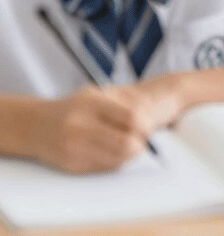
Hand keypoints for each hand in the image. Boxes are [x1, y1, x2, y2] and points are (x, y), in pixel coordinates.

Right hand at [28, 86, 156, 173]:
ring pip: (118, 159)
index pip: (132, 117)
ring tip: (131, 146)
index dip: (146, 125)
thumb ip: (122, 102)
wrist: (35, 125)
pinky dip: (116, 162)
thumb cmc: (74, 108)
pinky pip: (104, 168)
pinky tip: (114, 153)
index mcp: (91, 103)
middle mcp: (82, 125)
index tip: (148, 126)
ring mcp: (75, 147)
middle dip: (141, 143)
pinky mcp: (72, 165)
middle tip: (142, 141)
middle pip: (127, 142)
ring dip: (130, 155)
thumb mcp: (95, 95)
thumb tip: (149, 114)